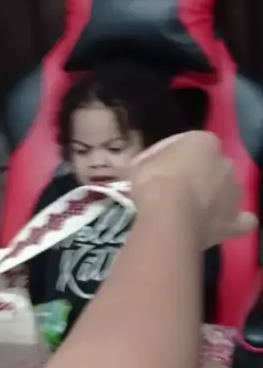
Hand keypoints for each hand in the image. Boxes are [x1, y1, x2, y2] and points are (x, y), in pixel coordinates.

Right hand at [130, 131, 256, 248]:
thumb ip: (140, 164)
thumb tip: (126, 166)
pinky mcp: (235, 220)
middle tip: (173, 190)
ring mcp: (234, 193)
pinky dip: (235, 222)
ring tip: (194, 210)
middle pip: (212, 166)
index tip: (152, 168)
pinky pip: (242, 221)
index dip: (168, 156)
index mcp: (204, 142)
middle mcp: (226, 163)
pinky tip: (223, 225)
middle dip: (197, 175)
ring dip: (216, 197)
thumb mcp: (138, 166)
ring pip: (228, 191)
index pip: (186, 143)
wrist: (167, 217)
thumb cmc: (153, 183)